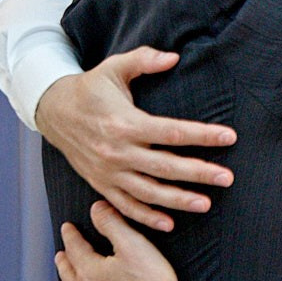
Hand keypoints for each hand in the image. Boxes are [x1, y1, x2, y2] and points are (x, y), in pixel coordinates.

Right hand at [33, 47, 236, 231]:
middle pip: (164, 167)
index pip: (171, 132)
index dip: (202, 135)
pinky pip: (125, 205)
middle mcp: (117, 151)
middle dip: (198, 173)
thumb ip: (143, 60)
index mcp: (124, 122)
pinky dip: (146, 217)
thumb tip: (173, 57)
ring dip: (177, 200)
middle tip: (227, 178)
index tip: (229, 137)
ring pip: (147, 192)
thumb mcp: (113, 67)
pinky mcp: (100, 183)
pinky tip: (169, 223)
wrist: (52, 111)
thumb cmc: (90, 88)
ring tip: (206, 204)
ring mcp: (108, 171)